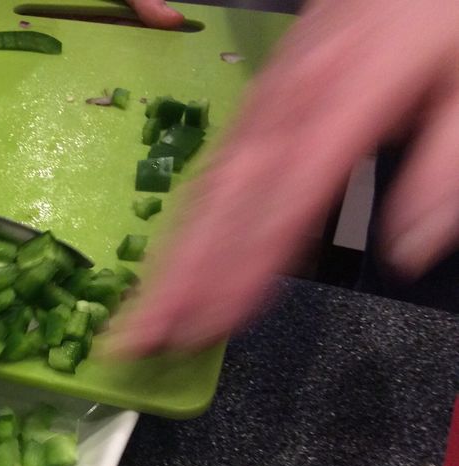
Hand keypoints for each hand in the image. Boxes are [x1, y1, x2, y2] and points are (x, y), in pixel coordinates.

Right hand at [112, 0, 458, 356]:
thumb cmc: (445, 21)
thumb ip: (441, 172)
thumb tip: (407, 253)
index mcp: (339, 106)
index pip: (279, 210)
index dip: (238, 275)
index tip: (205, 328)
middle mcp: (285, 106)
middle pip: (219, 205)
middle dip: (174, 277)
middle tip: (136, 337)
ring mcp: (265, 101)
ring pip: (206, 187)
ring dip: (169, 255)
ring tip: (139, 313)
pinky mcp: (261, 98)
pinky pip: (216, 165)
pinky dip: (187, 219)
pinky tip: (173, 254)